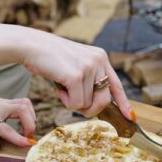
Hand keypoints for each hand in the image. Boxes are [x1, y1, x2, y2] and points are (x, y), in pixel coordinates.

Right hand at [0, 24, 133, 119]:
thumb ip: (88, 80)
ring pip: (87, 104)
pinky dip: (65, 101)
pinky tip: (58, 87)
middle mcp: (98, 60)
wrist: (31, 46)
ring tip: (62, 85)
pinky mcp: (76, 76)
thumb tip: (95, 105)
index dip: (123, 102)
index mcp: (100, 57)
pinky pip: (76, 104)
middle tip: (73, 102)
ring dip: (72, 101)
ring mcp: (88, 67)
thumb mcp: (75, 65)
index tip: (129, 116)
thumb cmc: (50, 59)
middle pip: (104, 100)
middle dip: (90, 108)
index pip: (116, 85)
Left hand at [0, 95, 35, 150]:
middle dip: (30, 124)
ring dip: (31, 118)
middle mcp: (0, 107)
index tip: (29, 143)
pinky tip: (25, 121)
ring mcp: (5, 102)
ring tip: (26, 130)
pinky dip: (29, 112)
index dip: (18, 138)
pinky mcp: (9, 101)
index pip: (7, 129)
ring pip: (25, 104)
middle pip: (22, 110)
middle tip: (27, 136)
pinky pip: (25, 103)